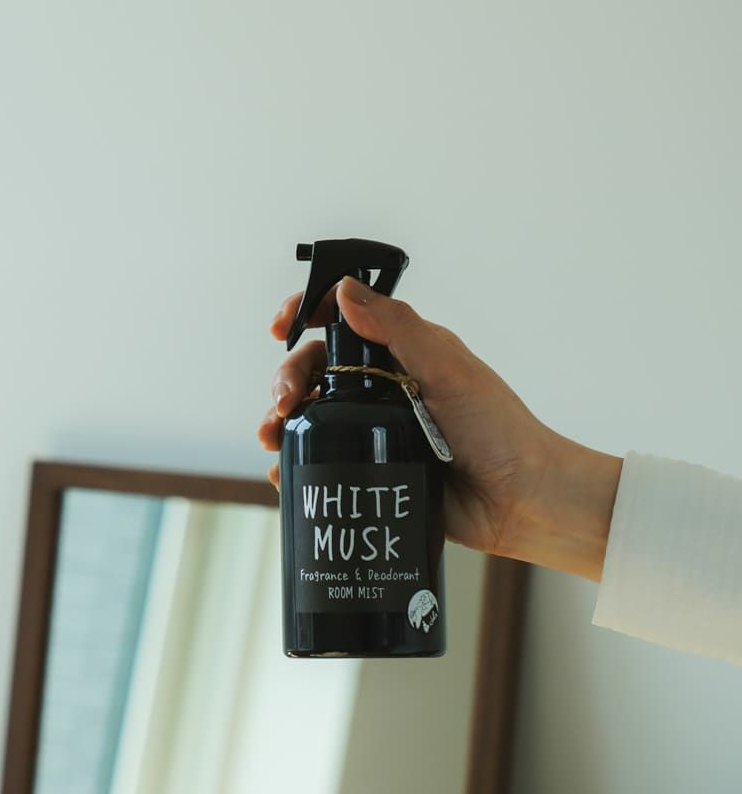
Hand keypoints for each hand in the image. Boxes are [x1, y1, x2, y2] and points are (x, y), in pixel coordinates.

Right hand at [257, 276, 621, 579]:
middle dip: (287, 379)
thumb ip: (398, 328)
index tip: (280, 327)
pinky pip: (324, 461)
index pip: (343, 323)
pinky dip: (296, 465)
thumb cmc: (499, 431)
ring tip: (273, 438)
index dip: (305, 316)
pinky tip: (283, 473)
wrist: (520, 503)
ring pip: (313, 416)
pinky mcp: (374, 469)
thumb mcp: (448, 370)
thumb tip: (344, 290)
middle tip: (285, 401)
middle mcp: (384, 388)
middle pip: (316, 371)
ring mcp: (376, 431)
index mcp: (403, 354)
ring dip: (283, 422)